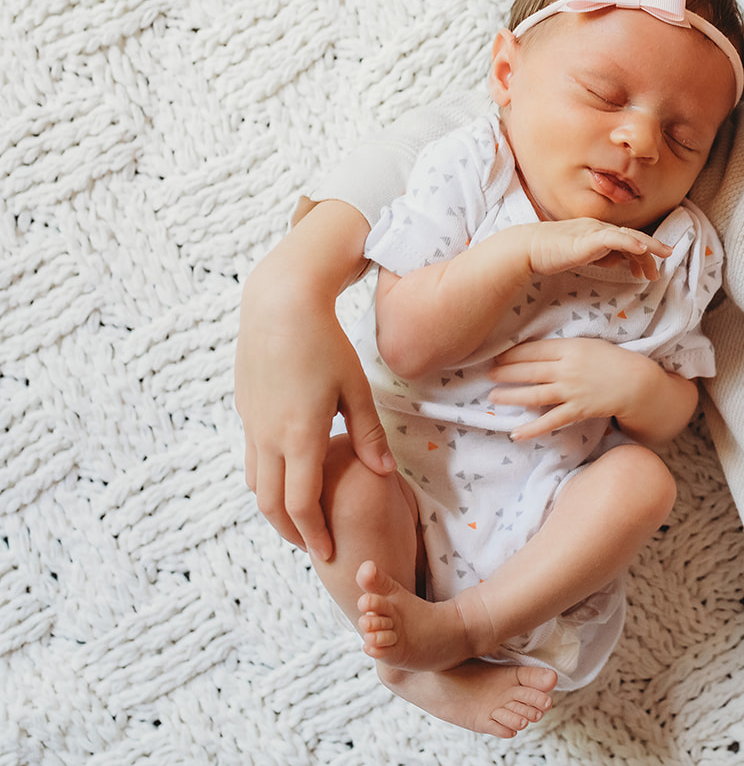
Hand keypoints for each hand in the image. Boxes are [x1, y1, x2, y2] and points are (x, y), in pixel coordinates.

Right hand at [235, 202, 392, 560]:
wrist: (278, 304)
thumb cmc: (325, 344)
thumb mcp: (356, 389)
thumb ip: (368, 435)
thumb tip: (384, 474)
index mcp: (299, 437)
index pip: (301, 504)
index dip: (314, 534)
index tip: (328, 553)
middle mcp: (268, 436)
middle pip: (272, 505)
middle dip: (292, 532)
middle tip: (313, 547)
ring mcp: (252, 424)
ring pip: (256, 483)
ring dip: (276, 508)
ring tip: (300, 519)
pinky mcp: (245, 410)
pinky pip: (252, 457)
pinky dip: (267, 478)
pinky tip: (286, 477)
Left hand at [489, 338, 696, 446]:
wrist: (637, 383)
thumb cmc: (613, 360)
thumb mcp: (588, 344)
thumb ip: (563, 349)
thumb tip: (536, 353)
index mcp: (570, 348)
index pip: (533, 350)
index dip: (512, 354)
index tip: (497, 356)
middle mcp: (567, 369)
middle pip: (529, 371)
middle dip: (505, 373)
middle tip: (488, 374)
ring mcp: (572, 391)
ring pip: (534, 395)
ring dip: (511, 396)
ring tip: (493, 397)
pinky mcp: (578, 410)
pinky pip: (550, 421)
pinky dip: (532, 429)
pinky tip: (516, 433)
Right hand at [525, 218, 669, 279]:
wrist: (527, 248)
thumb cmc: (550, 253)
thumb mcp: (582, 256)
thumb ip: (600, 257)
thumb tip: (617, 261)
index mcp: (598, 232)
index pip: (626, 240)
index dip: (642, 252)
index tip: (652, 266)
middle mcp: (599, 228)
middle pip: (632, 237)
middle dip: (652, 249)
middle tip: (666, 260)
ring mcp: (594, 231)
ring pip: (628, 236)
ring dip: (647, 248)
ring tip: (661, 257)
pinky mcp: (588, 237)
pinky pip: (614, 238)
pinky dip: (630, 242)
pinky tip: (641, 249)